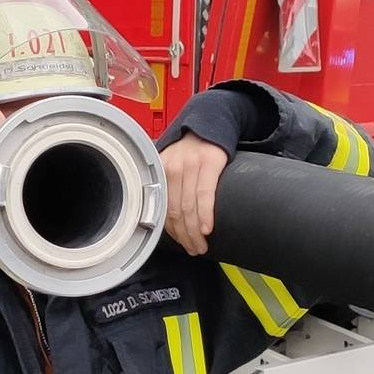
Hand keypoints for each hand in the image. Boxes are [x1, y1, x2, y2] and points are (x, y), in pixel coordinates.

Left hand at [162, 134, 229, 256]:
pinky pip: (205, 195)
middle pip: (176, 212)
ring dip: (195, 232)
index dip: (172, 232)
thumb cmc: (193, 149)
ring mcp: (191, 165)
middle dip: (185, 236)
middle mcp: (173, 168)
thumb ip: (170, 186)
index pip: (163, 209)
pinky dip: (205, 215)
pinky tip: (207, 229)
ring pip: (189, 208)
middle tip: (194, 249)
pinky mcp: (210, 163)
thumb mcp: (173, 164)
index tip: (182, 244)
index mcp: (162, 172)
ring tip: (202, 245)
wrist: (211, 124)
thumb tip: (171, 219)